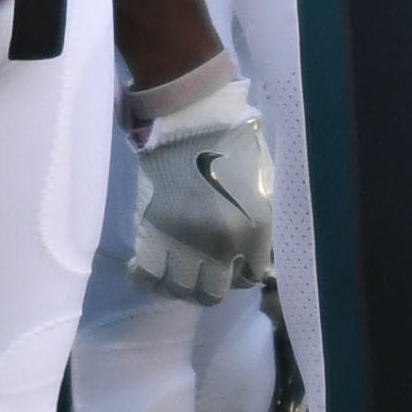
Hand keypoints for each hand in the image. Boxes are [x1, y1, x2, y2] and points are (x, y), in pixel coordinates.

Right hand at [129, 78, 274, 301]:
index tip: (237, 264)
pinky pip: (147, 276)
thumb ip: (263, 220)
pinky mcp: (152, 234)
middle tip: (206, 272)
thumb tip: (262, 253)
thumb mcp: (264, 184)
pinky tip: (151, 273)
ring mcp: (183, 243)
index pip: (252, 277)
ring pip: (179, 291)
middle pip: (213, 293)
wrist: (192, 118)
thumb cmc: (235, 143)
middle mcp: (221, 246)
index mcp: (255, 231)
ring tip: (179, 273)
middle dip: (211, 287)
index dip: (244, 274)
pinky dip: (149, 281)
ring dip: (180, 286)